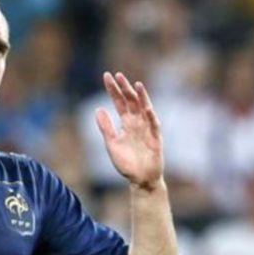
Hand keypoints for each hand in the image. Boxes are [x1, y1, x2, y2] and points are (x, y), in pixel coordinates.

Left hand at [95, 72, 162, 188]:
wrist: (140, 179)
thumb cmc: (126, 163)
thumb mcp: (111, 143)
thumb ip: (105, 127)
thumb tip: (97, 109)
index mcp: (126, 123)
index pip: (119, 102)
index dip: (113, 90)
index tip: (107, 76)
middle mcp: (137, 122)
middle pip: (131, 101)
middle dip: (125, 88)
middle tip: (118, 75)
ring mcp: (147, 129)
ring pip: (144, 109)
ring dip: (141, 97)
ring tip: (136, 84)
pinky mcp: (155, 138)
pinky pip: (154, 126)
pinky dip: (151, 117)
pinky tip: (147, 108)